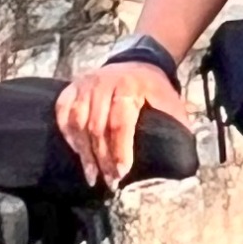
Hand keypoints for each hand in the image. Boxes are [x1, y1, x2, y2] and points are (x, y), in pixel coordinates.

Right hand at [55, 51, 183, 188]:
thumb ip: (175, 126)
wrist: (138, 62)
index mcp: (129, 87)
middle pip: (97, 128)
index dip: (119, 150)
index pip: (120, 123)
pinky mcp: (72, 87)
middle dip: (103, 159)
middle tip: (109, 181)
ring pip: (77, 122)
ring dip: (84, 152)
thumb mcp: (170, 102)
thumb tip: (179, 158)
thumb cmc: (155, 88)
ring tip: (92, 175)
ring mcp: (85, 84)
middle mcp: (103, 83)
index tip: (121, 173)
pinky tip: (78, 152)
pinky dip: (68, 135)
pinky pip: (63, 113)